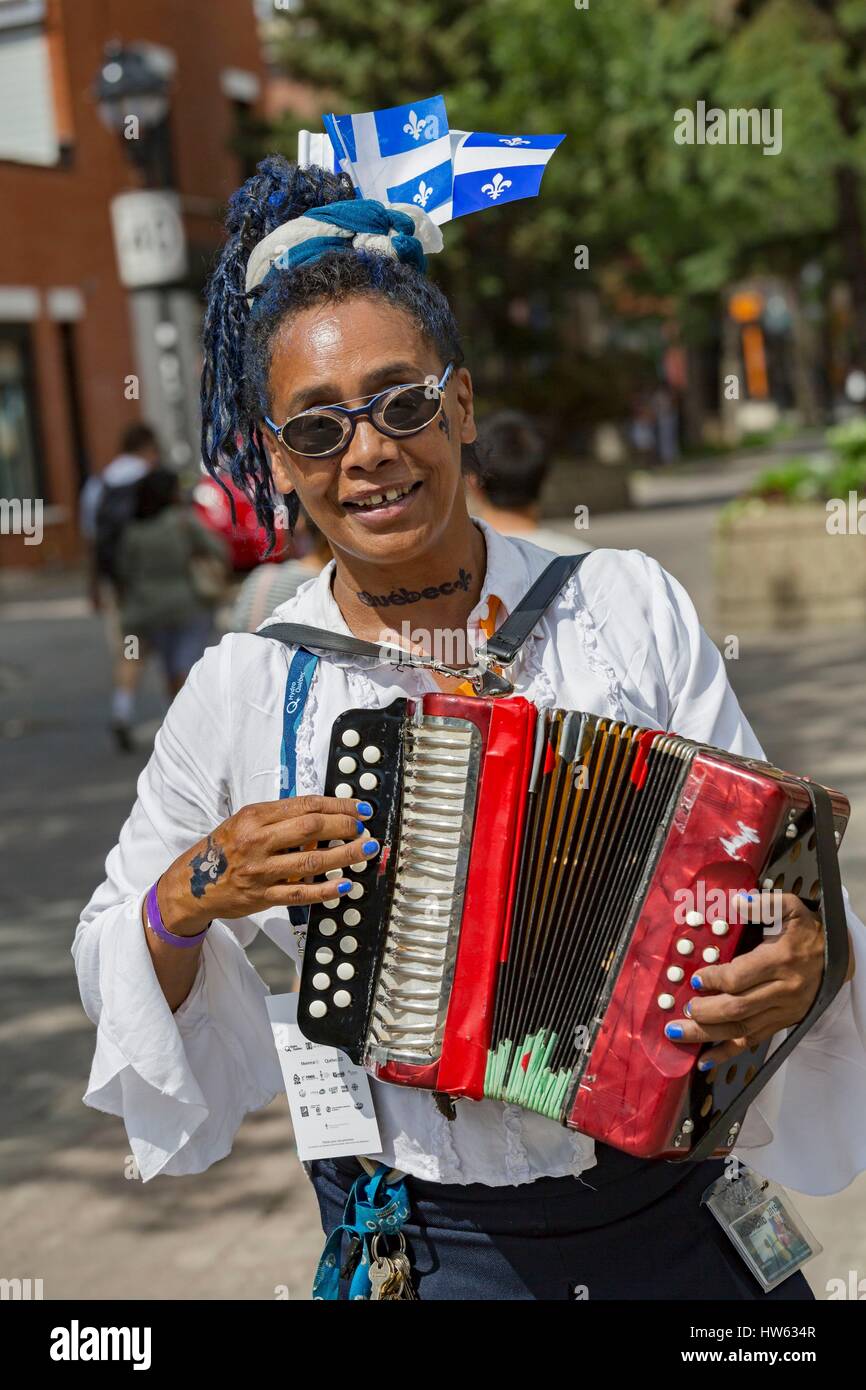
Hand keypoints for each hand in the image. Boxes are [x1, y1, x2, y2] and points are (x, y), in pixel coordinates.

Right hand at [156, 795, 376, 934]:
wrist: (192, 884)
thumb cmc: (225, 848)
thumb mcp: (245, 822)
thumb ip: (280, 817)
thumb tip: (323, 813)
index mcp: (255, 817)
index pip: (305, 805)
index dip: (338, 805)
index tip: (360, 807)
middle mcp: (258, 841)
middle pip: (311, 827)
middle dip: (345, 825)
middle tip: (365, 828)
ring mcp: (261, 871)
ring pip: (312, 860)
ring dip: (345, 855)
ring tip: (366, 849)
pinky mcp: (263, 896)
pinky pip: (301, 893)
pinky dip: (326, 889)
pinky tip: (346, 884)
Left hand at [664, 892, 839, 1070]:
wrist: (835, 959)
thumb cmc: (805, 932)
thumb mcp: (789, 909)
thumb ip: (763, 904)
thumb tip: (736, 903)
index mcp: (780, 960)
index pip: (741, 977)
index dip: (715, 979)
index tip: (696, 979)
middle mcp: (782, 990)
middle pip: (738, 1008)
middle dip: (705, 1012)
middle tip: (683, 1008)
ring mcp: (782, 1011)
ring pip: (741, 1029)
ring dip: (707, 1034)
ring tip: (679, 1033)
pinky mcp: (781, 1023)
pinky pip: (752, 1042)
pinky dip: (726, 1053)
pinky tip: (705, 1060)